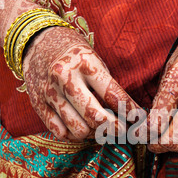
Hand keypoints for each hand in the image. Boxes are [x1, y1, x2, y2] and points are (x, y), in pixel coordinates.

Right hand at [23, 26, 142, 140]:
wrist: (37, 41)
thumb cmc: (75, 53)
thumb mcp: (95, 59)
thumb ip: (108, 85)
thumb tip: (128, 114)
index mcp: (86, 63)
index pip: (114, 95)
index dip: (130, 111)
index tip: (139, 119)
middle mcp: (66, 78)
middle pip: (96, 117)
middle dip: (115, 129)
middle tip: (124, 130)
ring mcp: (50, 93)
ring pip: (79, 130)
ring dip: (94, 134)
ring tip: (101, 128)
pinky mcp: (38, 104)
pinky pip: (60, 132)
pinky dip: (74, 135)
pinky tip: (81, 127)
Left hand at [139, 14, 177, 154]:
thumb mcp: (170, 68)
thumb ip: (161, 97)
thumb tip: (149, 125)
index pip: (156, 120)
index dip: (144, 133)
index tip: (138, 135)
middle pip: (175, 137)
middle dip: (158, 147)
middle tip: (151, 145)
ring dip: (177, 149)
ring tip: (167, 145)